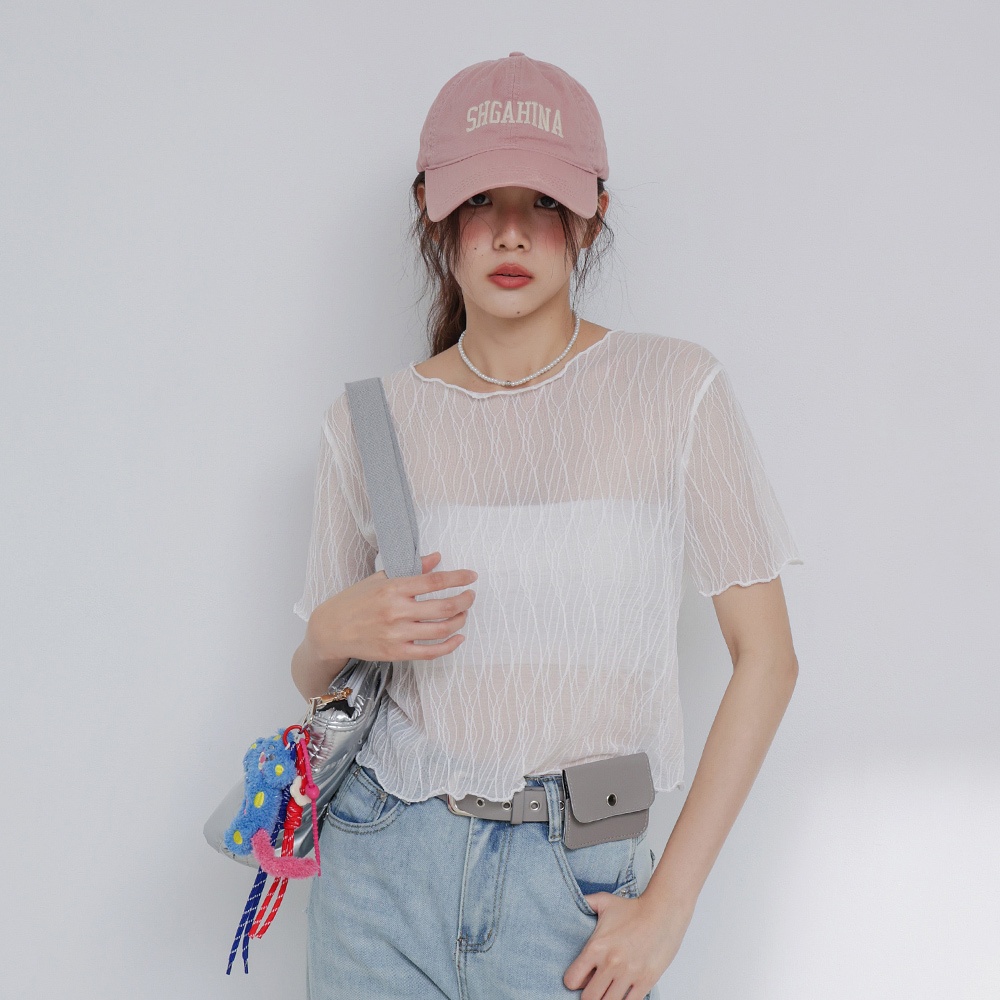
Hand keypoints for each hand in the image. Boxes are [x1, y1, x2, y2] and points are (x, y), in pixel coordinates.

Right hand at [307, 551, 476, 663]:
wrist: (331, 629)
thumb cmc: (355, 601)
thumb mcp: (379, 578)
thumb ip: (411, 569)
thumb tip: (436, 558)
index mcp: (393, 588)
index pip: (434, 581)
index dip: (458, 578)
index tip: (471, 576)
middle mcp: (397, 611)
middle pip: (444, 607)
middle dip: (465, 600)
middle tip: (470, 596)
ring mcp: (397, 634)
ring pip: (441, 630)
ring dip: (460, 621)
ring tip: (464, 614)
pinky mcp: (396, 652)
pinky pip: (430, 652)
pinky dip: (449, 646)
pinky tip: (458, 637)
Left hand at [563, 889, 691, 999]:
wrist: (663, 911)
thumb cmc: (633, 907)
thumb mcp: (604, 901)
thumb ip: (585, 902)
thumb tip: (571, 900)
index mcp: (596, 947)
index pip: (572, 980)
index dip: (573, 981)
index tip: (579, 977)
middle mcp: (610, 963)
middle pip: (589, 998)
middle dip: (589, 994)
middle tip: (594, 988)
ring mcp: (628, 974)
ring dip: (606, 999)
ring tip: (609, 990)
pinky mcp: (646, 981)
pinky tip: (623, 993)